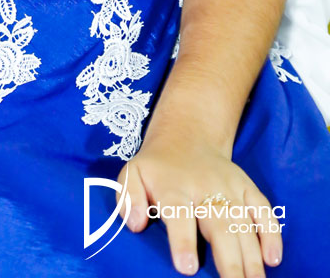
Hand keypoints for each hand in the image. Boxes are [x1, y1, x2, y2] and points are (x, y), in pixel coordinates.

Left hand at [117, 133, 282, 276]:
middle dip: (229, 259)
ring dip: (252, 255)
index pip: (178, 213)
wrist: (187, 136)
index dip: (183, 241)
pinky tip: (273, 258)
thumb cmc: (158, 168)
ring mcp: (229, 187)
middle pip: (219, 224)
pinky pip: (263, 209)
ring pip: (243, 222)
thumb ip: (128, 197)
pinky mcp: (247, 188)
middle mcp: (204, 187)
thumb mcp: (133, 174)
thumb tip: (135, 223)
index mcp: (173, 186)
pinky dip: (271, 232)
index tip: (188, 268)